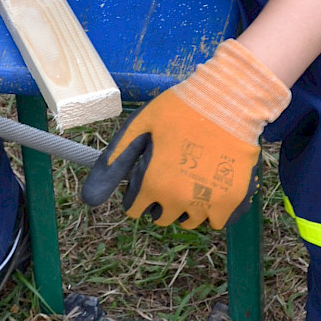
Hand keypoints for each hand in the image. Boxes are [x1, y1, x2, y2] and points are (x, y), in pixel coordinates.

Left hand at [80, 39, 289, 230]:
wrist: (229, 99)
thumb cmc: (180, 109)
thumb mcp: (139, 127)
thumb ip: (114, 164)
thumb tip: (88, 200)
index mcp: (152, 184)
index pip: (135, 210)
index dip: (138, 192)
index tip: (148, 176)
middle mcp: (177, 199)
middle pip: (161, 218)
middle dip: (160, 201)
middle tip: (172, 174)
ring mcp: (206, 202)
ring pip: (190, 221)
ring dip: (187, 206)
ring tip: (193, 178)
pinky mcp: (232, 200)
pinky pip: (216, 221)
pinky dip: (213, 210)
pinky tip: (213, 186)